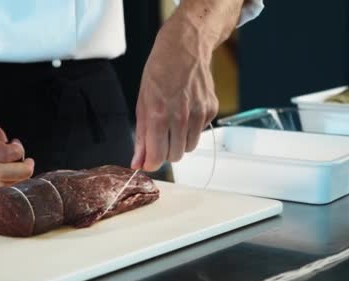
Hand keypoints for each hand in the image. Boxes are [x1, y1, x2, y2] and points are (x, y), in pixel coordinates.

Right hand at [0, 113, 33, 197]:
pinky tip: (9, 179)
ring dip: (18, 180)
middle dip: (25, 169)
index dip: (19, 151)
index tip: (17, 146)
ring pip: (2, 188)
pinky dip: (6, 189)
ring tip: (20, 171)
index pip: (6, 155)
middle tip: (28, 163)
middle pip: (7, 174)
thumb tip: (10, 146)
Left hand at [132, 12, 217, 171]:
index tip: (148, 162)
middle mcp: (181, 116)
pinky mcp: (211, 109)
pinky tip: (186, 110)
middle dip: (165, 152)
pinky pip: (200, 133)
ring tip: (173, 121)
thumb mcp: (142, 103)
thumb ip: (141, 137)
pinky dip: (192, 128)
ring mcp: (199, 113)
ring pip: (189, 147)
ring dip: (179, 141)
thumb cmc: (159, 72)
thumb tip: (137, 162)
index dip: (151, 164)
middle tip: (160, 136)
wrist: (184, 47)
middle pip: (175, 156)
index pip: (157, 156)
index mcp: (159, 114)